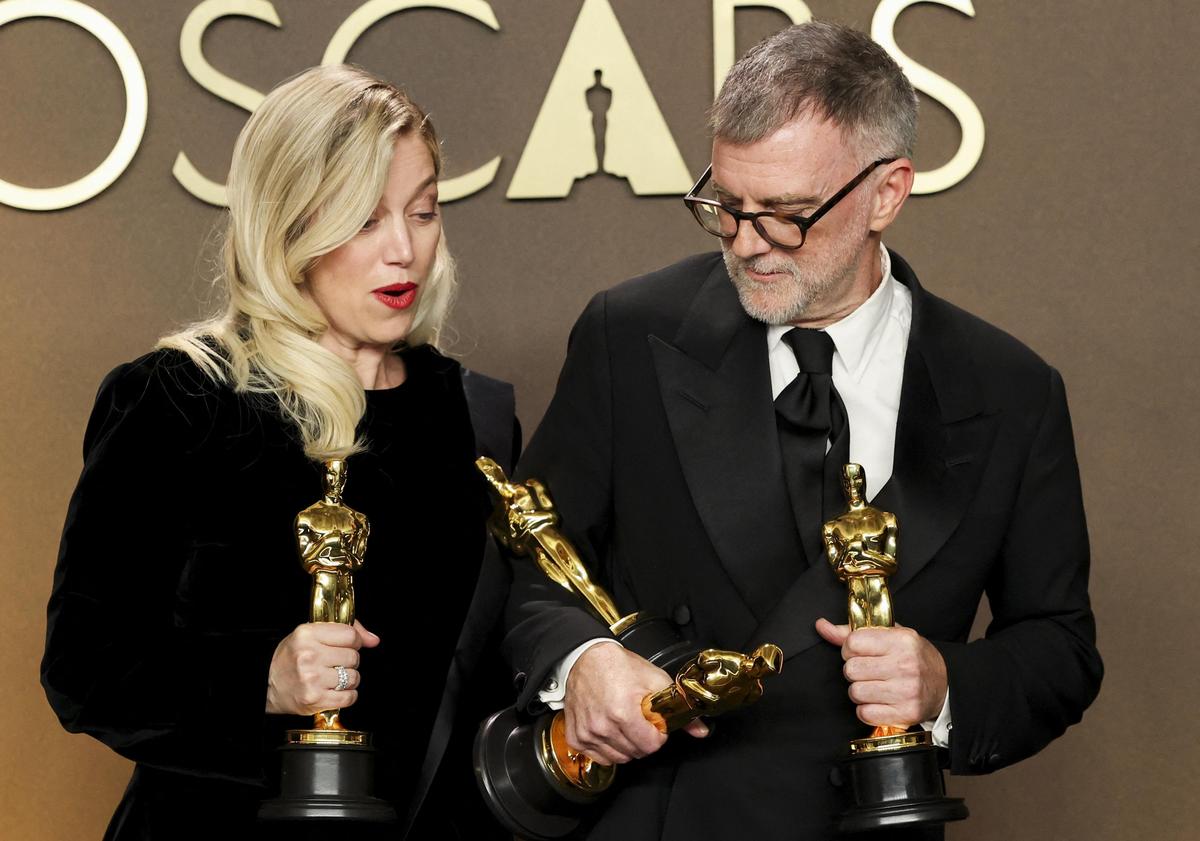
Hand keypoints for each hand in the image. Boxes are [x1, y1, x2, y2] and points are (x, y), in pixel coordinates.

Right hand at [266, 620, 379, 714]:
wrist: (266, 686)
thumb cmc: (290, 659)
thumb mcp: (310, 635)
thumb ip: (345, 631)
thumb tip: (373, 640)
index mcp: (307, 634)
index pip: (350, 635)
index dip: (355, 641)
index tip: (349, 645)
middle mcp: (309, 655)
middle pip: (354, 657)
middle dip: (349, 661)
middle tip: (335, 664)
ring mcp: (312, 679)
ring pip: (354, 678)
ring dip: (348, 680)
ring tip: (333, 678)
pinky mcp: (315, 699)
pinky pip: (349, 697)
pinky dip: (347, 695)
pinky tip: (335, 691)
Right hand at [564, 643, 707, 764]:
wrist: (586, 658)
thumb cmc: (619, 666)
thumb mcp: (655, 680)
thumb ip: (679, 707)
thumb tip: (700, 730)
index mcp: (623, 713)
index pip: (651, 746)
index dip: (658, 734)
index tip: (653, 723)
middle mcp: (603, 726)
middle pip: (636, 753)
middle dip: (643, 739)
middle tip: (639, 720)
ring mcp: (587, 734)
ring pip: (619, 758)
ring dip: (625, 745)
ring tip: (623, 723)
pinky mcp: (576, 737)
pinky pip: (599, 757)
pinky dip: (606, 748)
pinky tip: (609, 729)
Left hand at [815, 618, 946, 726]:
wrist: (944, 685)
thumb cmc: (912, 657)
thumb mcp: (889, 636)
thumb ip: (852, 632)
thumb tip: (821, 626)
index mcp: (901, 640)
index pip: (853, 643)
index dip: (849, 649)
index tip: (859, 653)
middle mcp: (905, 665)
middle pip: (851, 670)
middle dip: (854, 671)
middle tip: (868, 671)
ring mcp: (906, 691)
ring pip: (855, 692)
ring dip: (859, 691)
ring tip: (874, 686)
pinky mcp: (906, 713)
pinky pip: (865, 713)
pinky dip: (867, 710)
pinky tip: (879, 701)